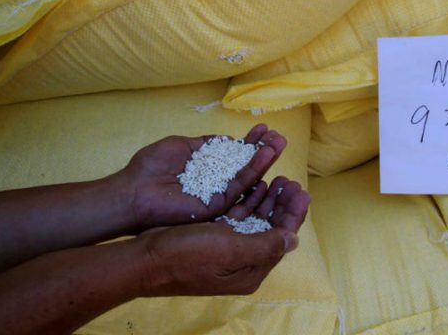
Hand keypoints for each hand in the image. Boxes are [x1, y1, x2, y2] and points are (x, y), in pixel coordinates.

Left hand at [109, 124, 286, 231]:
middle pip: (246, 167)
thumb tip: (228, 140)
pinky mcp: (217, 207)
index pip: (234, 155)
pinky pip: (239, 189)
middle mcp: (215, 184)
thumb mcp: (181, 145)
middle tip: (279, 136)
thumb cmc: (149, 168)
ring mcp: (217, 196)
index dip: (249, 143)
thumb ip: (206, 144)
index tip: (263, 129)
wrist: (133, 191)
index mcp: (207, 170)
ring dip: (264, 160)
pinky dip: (253, 172)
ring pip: (248, 178)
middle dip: (263, 151)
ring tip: (279, 143)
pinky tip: (265, 156)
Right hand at [138, 176, 309, 296]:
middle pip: (272, 228)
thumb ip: (266, 244)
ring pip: (257, 219)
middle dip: (283, 203)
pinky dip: (250, 199)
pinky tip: (256, 183)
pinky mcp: (214, 237)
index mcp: (251, 270)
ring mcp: (228, 249)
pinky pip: (240, 216)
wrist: (146, 258)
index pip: (282, 239)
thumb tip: (293, 239)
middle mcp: (243, 261)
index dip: (294, 214)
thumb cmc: (188, 254)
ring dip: (269, 199)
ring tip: (278, 178)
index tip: (302, 190)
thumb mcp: (231, 249)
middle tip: (291, 180)